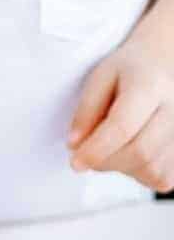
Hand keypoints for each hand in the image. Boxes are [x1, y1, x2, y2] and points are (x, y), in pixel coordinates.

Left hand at [68, 4, 173, 192]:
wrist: (166, 62)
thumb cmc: (128, 72)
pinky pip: (161, 177)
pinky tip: (131, 153)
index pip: (123, 126)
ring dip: (121, 167)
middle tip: (88, 152)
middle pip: (140, 152)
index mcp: (150, 85)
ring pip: (151, 168)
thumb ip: (86, 111)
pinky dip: (139, 174)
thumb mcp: (99, 78)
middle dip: (105, 161)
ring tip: (112, 146)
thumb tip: (75, 145)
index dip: (96, 149)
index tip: (75, 162)